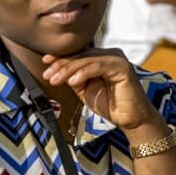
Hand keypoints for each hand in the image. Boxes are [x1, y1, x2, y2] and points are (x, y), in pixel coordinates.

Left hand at [40, 48, 159, 136]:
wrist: (130, 119)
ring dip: (68, 70)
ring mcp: (117, 59)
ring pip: (87, 60)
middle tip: (47, 75)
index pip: (78, 55)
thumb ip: (74, 78)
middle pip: (81, 56)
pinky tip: (72, 81)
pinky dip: (83, 73)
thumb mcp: (86, 89)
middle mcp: (110, 55)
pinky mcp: (122, 67)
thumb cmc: (110, 105)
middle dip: (61, 65)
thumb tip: (56, 69)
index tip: (45, 62)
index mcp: (102, 58)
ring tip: (55, 80)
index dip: (61, 58)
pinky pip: (98, 66)